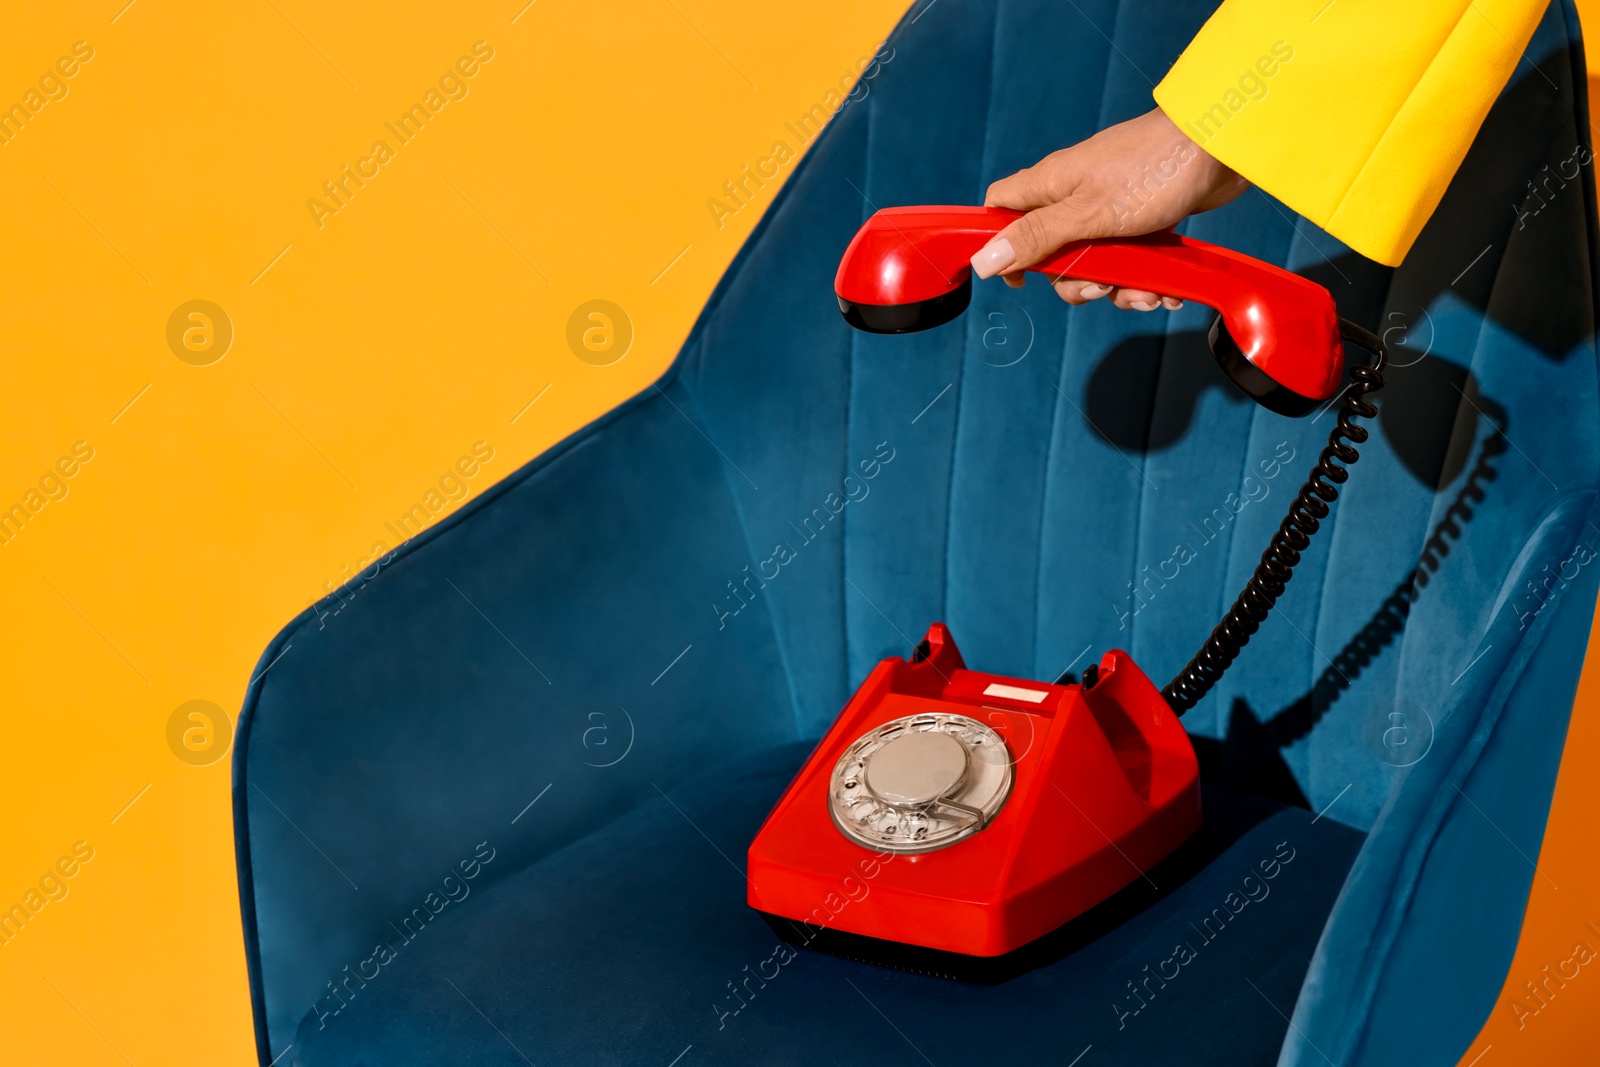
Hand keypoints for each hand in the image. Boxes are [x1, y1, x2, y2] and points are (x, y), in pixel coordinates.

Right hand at [971, 108, 1248, 309]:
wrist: (1220, 148)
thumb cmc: (1152, 170)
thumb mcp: (1086, 214)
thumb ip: (1036, 238)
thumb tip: (985, 261)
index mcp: (1050, 186)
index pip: (1001, 210)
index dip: (1001, 244)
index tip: (1020, 275)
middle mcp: (1074, 195)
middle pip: (1051, 252)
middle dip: (1075, 282)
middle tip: (1100, 288)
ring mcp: (1109, 207)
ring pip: (1094, 262)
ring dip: (1119, 288)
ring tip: (1147, 293)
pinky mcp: (1142, 218)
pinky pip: (1129, 260)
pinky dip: (1144, 279)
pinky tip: (1165, 290)